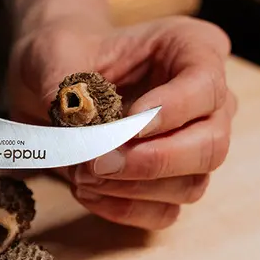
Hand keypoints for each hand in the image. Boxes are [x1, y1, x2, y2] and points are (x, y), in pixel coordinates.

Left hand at [9, 14, 235, 228]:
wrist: (47, 83)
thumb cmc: (62, 54)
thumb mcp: (53, 53)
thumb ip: (68, 87)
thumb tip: (85, 126)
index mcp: (191, 48)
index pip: (206, 84)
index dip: (172, 109)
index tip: (127, 124)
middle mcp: (205, 100)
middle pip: (212, 144)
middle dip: (155, 160)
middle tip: (101, 161)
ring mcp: (192, 145)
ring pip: (192, 184)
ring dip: (132, 187)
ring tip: (82, 172)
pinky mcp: (169, 183)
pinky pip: (164, 212)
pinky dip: (123, 208)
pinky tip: (86, 189)